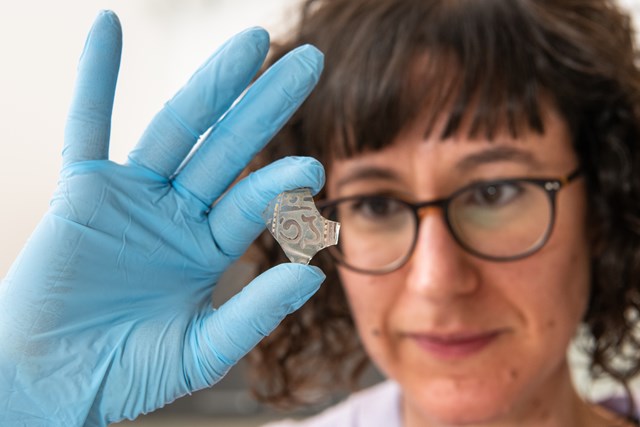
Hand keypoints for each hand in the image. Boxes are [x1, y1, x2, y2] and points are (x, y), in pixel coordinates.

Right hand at [0, 11, 324, 426]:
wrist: (52, 382)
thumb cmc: (126, 372)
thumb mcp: (202, 350)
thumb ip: (253, 314)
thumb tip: (313, 276)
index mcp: (209, 247)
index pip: (251, 202)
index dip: (279, 182)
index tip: (312, 165)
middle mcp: (177, 212)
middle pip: (229, 147)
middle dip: (266, 104)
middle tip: (308, 61)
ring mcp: (132, 196)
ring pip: (176, 128)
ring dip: (210, 85)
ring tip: (250, 43)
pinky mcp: (82, 191)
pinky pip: (86, 126)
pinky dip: (93, 79)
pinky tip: (106, 28)